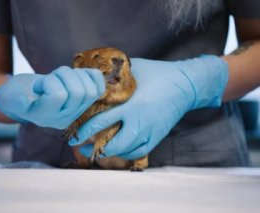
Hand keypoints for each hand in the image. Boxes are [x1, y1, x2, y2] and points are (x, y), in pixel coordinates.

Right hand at [0, 66, 104, 128]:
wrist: (27, 95)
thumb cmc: (15, 94)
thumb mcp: (7, 97)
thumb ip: (13, 99)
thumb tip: (22, 99)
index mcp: (46, 117)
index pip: (59, 96)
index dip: (49, 83)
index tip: (38, 85)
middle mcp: (65, 117)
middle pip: (78, 92)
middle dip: (63, 76)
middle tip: (51, 77)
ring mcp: (78, 110)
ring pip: (89, 89)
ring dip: (75, 75)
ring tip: (61, 77)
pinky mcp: (87, 100)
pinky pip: (99, 87)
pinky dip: (91, 75)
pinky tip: (77, 75)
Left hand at [68, 55, 227, 159]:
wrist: (186, 84)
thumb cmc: (157, 73)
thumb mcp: (133, 70)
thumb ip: (114, 76)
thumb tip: (93, 77)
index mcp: (131, 104)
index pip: (101, 122)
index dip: (84, 131)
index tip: (73, 134)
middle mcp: (140, 121)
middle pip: (113, 144)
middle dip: (93, 149)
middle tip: (81, 147)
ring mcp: (150, 131)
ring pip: (125, 151)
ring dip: (109, 153)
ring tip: (97, 150)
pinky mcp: (157, 136)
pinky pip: (139, 152)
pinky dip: (126, 153)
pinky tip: (117, 149)